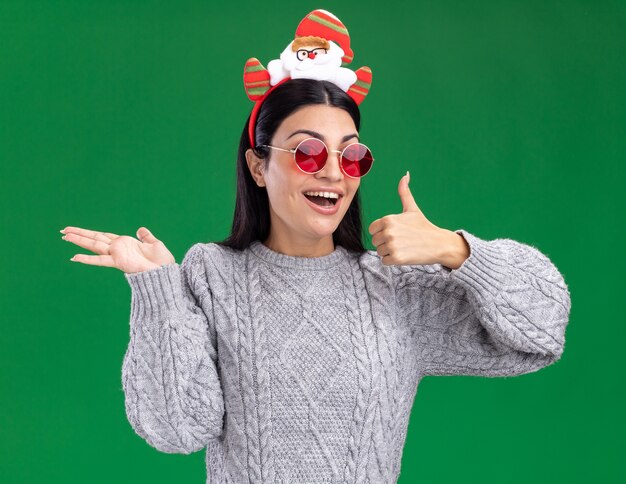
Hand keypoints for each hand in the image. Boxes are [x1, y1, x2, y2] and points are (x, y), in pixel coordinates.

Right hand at [61, 226, 175, 273]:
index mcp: (125, 243)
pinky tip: (74, 257)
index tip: (78, 230)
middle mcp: (118, 248)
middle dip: (79, 235)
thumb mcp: (154, 244)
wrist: (166, 272)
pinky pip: (100, 260)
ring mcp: (117, 255)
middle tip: (63, 231)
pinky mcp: (119, 262)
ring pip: (94, 245)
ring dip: (79, 241)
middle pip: (95, 239)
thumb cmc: (162, 261)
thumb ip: (146, 236)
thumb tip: (141, 229)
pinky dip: (88, 259)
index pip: (104, 235)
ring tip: (64, 236)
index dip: (91, 233)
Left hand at [368, 172, 450, 265]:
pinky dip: (393, 261)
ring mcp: (392, 245)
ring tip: (404, 247)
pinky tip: (405, 255)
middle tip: (402, 241)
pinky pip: (384, 261)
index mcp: (388, 219)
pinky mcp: (396, 258)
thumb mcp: (412, 209)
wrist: (439, 244)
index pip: (372, 230)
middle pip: (375, 242)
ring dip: (390, 252)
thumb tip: (405, 174)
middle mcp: (388, 231)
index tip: (396, 232)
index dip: (382, 232)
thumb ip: (404, 192)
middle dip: (386, 243)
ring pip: (380, 252)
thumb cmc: (423, 226)